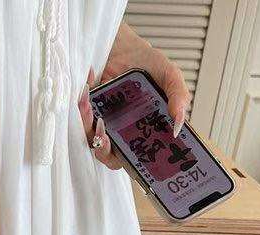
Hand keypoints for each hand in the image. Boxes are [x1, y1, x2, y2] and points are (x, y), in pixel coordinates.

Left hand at [78, 23, 191, 169]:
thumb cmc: (147, 62)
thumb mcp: (170, 76)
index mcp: (143, 131)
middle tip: (104, 134)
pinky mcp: (87, 114)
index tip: (133, 157)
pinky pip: (81, 121)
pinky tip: (85, 91)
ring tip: (88, 106)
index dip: (137, 165)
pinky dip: (80, 109)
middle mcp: (122, 132)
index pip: (139, 158)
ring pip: (92, 140)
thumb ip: (178, 98)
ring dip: (88, 126)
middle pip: (111, 157)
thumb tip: (178, 127)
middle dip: (105, 150)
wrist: (122, 43)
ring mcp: (103, 124)